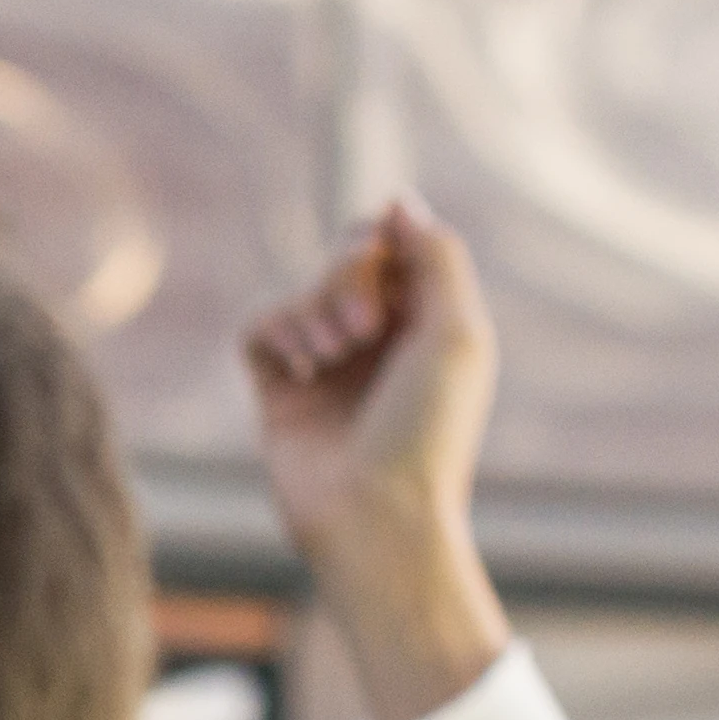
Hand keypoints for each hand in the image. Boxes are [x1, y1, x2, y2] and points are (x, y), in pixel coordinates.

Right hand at [242, 199, 515, 719]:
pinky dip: (279, 330)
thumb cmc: (429, 430)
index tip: (390, 262)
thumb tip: (394, 202)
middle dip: (349, 272)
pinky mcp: (278, 391)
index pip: (391, 242)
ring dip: (317, 306)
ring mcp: (325, 365)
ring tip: (335, 353)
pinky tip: (302, 365)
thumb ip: (436, 253)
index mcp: (425, 320)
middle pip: (344, 254)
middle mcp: (375, 338)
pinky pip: (260, 326)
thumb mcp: (458, 330)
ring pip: (302, 287)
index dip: (382, 241)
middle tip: (364, 325)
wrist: (375, 517)